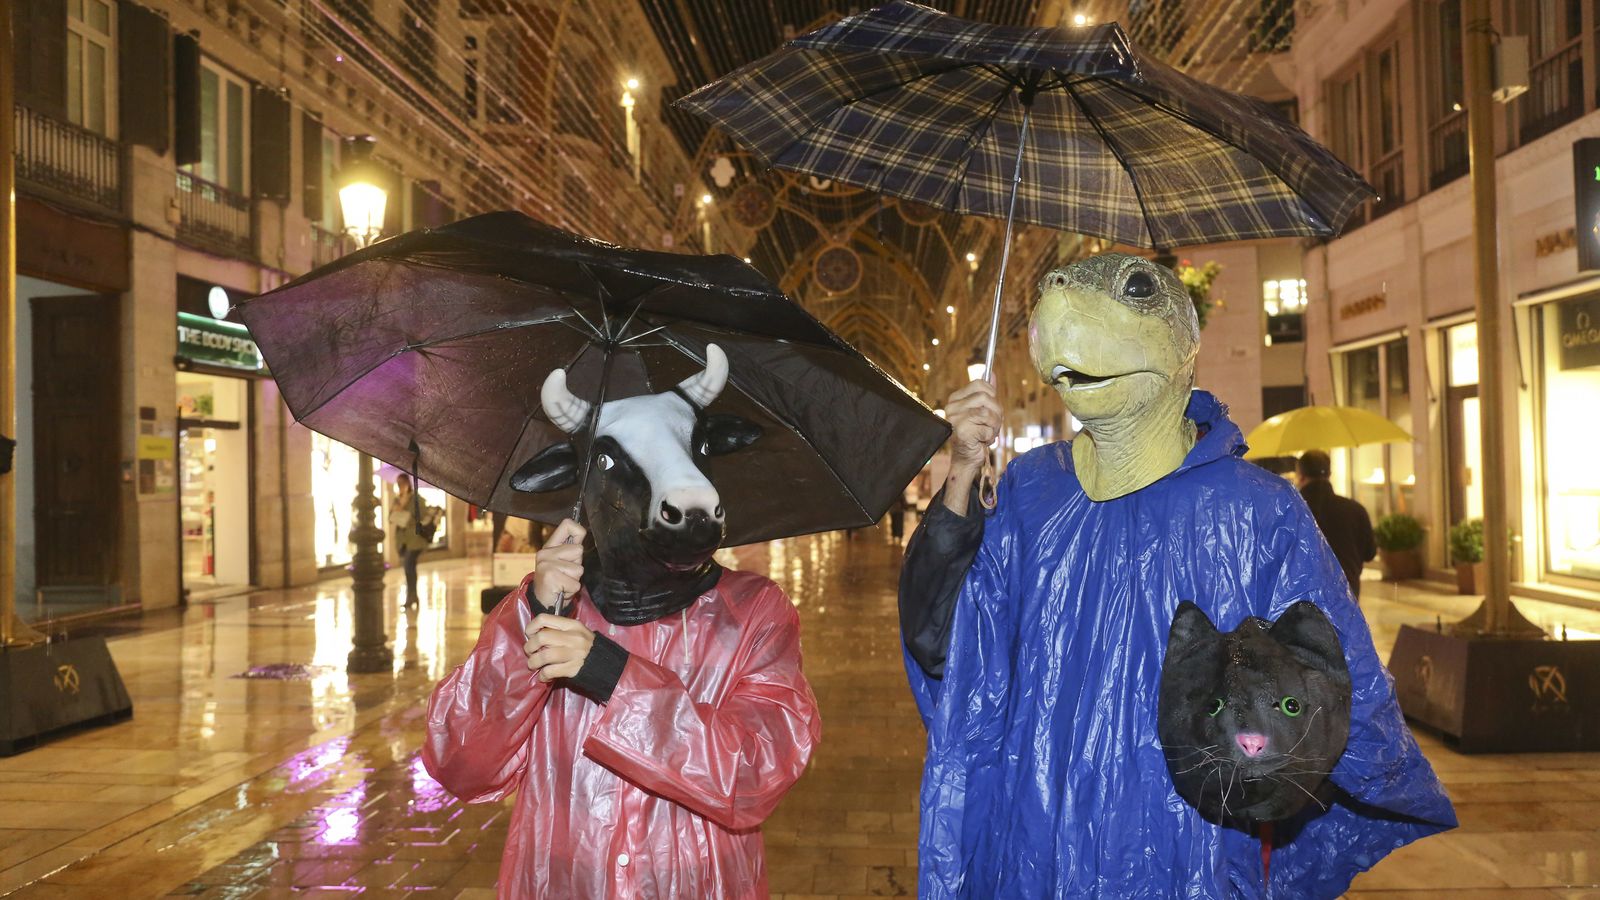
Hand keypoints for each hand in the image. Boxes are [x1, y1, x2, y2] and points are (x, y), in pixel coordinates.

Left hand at [523, 614, 595, 681]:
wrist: (607, 662)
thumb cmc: (588, 647)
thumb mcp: (577, 632)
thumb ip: (559, 631)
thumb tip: (536, 636)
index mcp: (572, 625)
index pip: (544, 618)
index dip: (531, 627)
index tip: (529, 635)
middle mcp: (573, 637)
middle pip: (541, 637)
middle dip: (530, 646)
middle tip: (530, 652)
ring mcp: (574, 653)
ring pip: (544, 656)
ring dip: (533, 662)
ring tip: (534, 665)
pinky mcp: (574, 669)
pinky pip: (550, 671)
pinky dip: (543, 675)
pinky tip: (544, 676)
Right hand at [532, 518, 586, 609]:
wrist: (542, 602)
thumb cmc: (556, 580)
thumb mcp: (561, 561)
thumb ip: (570, 548)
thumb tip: (582, 531)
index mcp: (549, 546)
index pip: (567, 525)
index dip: (579, 531)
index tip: (578, 542)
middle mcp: (545, 553)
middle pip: (579, 550)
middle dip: (577, 564)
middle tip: (566, 573)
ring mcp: (547, 565)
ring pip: (579, 568)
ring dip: (575, 579)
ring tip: (564, 581)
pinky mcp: (551, 578)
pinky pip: (575, 583)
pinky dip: (572, 589)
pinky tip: (562, 589)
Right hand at [943, 380, 999, 513]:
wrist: (966, 459)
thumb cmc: (975, 434)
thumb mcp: (982, 410)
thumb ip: (987, 392)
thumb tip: (992, 373)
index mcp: (955, 399)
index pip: (980, 384)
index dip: (992, 395)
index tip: (991, 407)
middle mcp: (952, 407)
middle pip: (986, 397)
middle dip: (996, 413)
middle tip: (992, 424)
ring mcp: (955, 419)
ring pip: (988, 413)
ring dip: (994, 426)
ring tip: (988, 433)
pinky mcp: (961, 432)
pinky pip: (987, 428)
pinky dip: (990, 437)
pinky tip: (981, 441)